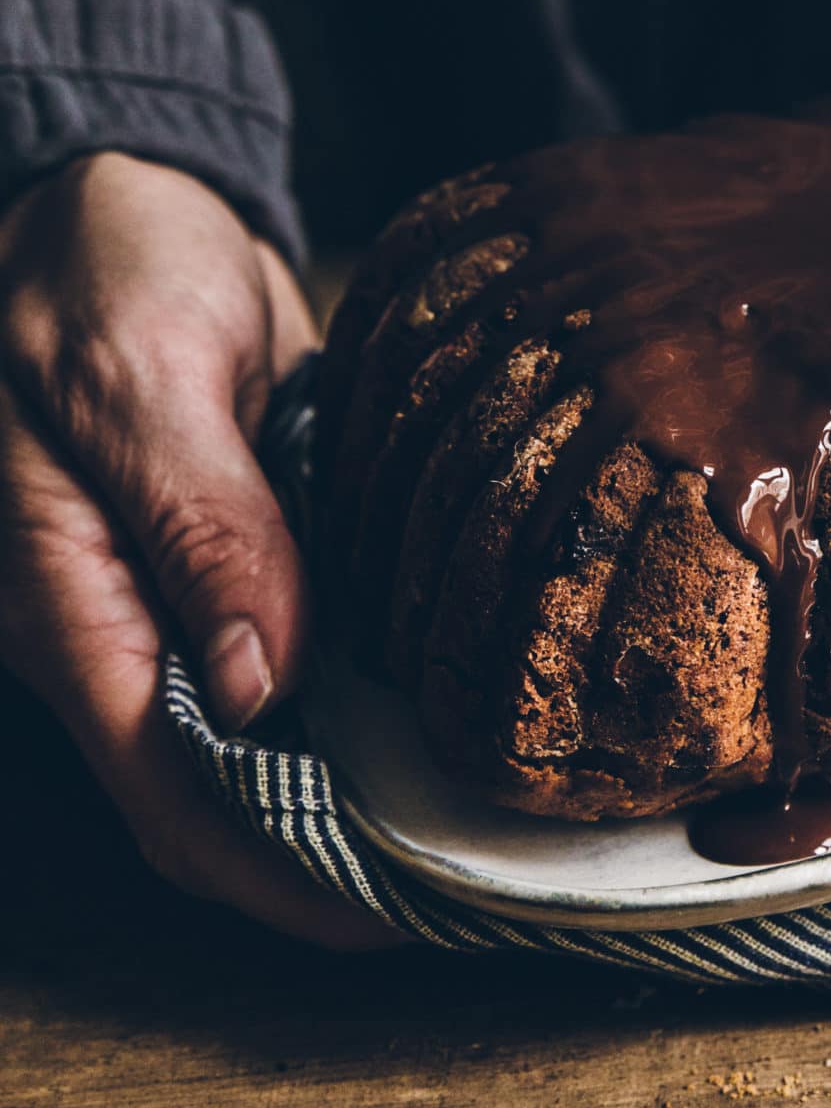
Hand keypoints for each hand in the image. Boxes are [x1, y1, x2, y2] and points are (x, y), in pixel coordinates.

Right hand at [0, 152, 398, 944]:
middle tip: (476, 893)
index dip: (278, 878)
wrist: (113, 187)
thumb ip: (199, 523)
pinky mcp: (235, 560)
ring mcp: (175, 602)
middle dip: (332, 865)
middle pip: (220, 800)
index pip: (169, 796)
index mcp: (65, 606)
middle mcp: (118, 630)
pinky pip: (297, 665)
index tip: (394, 920)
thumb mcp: (139, 373)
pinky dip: (367, 707)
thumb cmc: (94, 263)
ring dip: (360, 796)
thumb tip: (257, 689)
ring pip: (267, 746)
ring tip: (488, 835)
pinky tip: (458, 720)